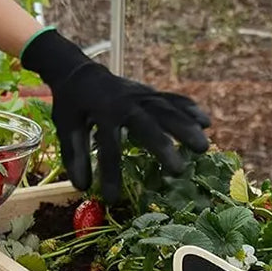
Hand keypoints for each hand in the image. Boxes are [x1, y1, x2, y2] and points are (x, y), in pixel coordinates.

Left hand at [20, 28, 210, 202]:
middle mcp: (123, 102)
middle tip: (179, 170)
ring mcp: (139, 95)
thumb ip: (74, 154)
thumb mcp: (65, 127)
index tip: (113, 198)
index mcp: (100, 112)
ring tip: (203, 147)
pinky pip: (171, 98)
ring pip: (165, 109)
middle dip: (162, 146)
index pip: (107, 146)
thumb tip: (83, 187)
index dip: (109, 173)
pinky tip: (206, 121)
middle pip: (146, 124)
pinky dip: (188, 108)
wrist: (80, 72)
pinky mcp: (149, 92)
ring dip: (185, 126)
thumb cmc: (72, 105)